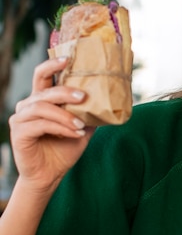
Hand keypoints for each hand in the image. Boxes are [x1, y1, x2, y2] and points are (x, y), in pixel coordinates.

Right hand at [9, 57, 94, 190]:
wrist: (49, 176)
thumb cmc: (64, 150)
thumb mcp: (81, 128)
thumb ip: (89, 113)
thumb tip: (109, 98)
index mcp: (41, 100)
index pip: (43, 75)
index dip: (53, 63)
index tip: (68, 58)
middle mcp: (28, 105)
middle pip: (44, 89)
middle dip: (65, 90)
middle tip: (84, 96)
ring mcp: (21, 118)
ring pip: (42, 107)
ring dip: (65, 115)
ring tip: (81, 125)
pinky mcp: (19, 133)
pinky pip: (40, 124)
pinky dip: (60, 127)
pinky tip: (73, 133)